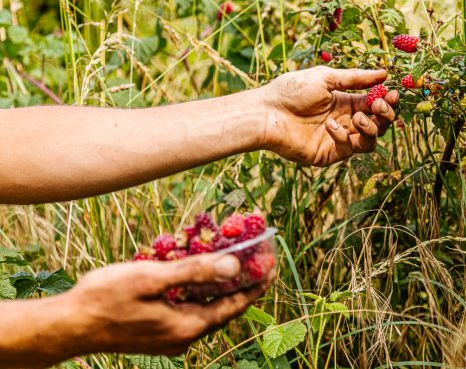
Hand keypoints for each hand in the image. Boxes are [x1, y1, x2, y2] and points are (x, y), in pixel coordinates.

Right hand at [68, 254, 271, 356]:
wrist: (68, 326)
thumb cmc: (105, 298)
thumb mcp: (151, 279)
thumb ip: (194, 272)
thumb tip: (234, 266)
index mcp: (189, 325)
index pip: (237, 303)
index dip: (257, 281)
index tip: (272, 261)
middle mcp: (185, 336)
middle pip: (225, 304)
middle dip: (242, 278)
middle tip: (255, 253)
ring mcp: (172, 337)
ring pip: (207, 306)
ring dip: (219, 282)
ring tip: (230, 257)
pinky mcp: (159, 333)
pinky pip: (189, 308)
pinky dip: (198, 289)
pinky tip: (194, 271)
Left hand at [261, 66, 398, 165]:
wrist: (267, 112)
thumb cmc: (291, 91)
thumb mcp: (326, 78)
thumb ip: (356, 78)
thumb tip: (384, 73)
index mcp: (346, 102)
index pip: (375, 104)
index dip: (387, 101)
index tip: (393, 93)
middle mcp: (345, 121)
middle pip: (378, 124)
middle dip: (385, 115)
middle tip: (379, 106)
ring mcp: (338, 139)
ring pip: (369, 141)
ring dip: (370, 128)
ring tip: (357, 118)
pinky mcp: (328, 154)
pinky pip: (349, 149)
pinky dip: (344, 137)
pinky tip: (330, 126)